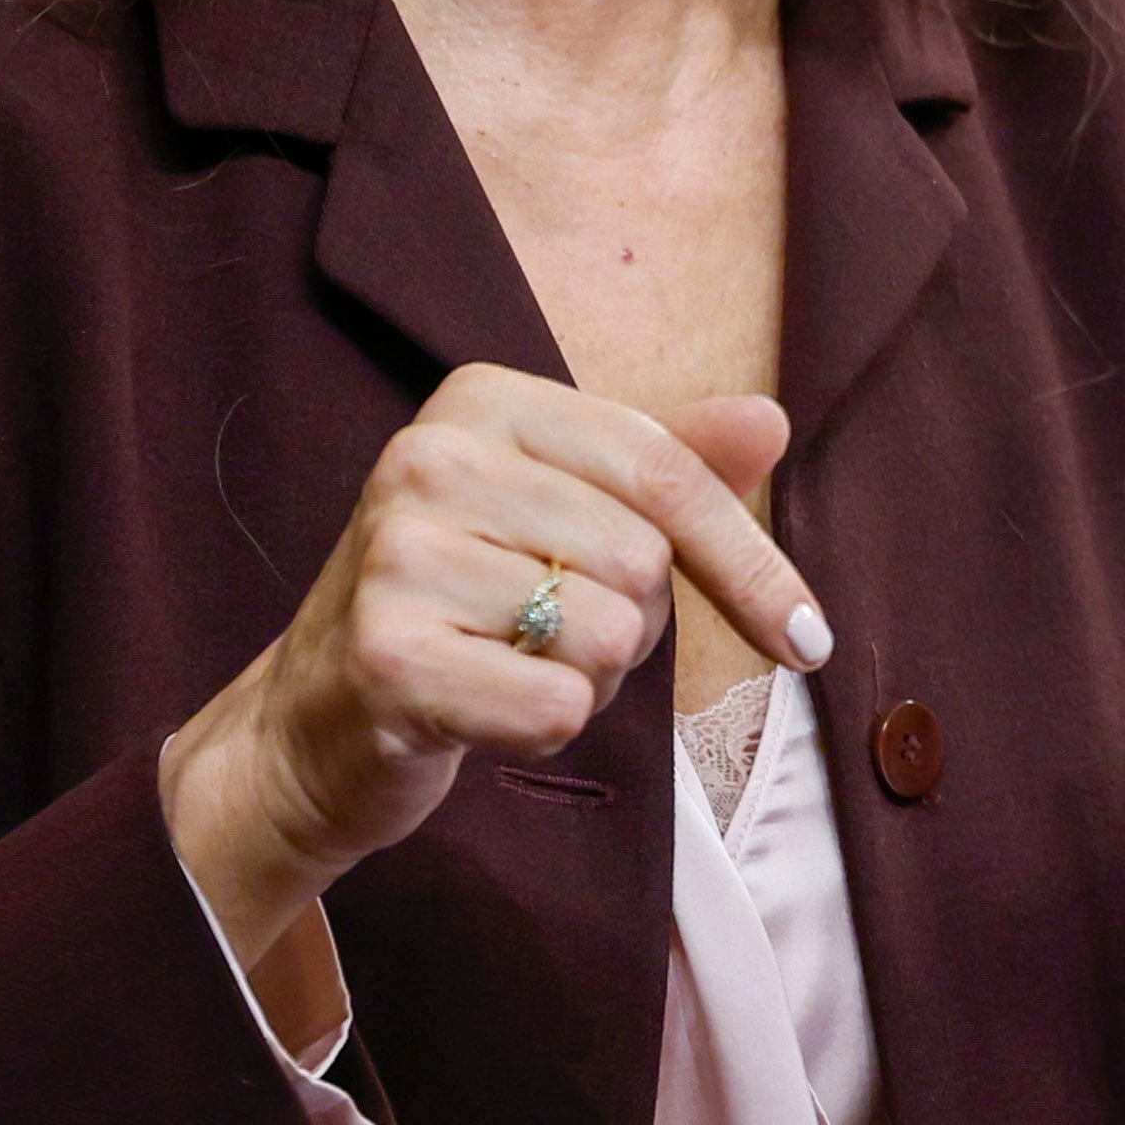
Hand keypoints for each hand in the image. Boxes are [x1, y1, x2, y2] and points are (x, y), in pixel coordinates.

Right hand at [161, 365, 826, 973]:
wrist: (317, 719)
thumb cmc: (470, 604)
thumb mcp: (567, 512)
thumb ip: (671, 466)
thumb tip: (771, 420)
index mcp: (482, 399)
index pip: (668, 473)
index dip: (748, 564)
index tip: (807, 638)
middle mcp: (428, 458)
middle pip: (642, 561)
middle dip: (630, 621)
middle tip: (548, 629)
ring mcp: (396, 556)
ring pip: (607, 637)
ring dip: (586, 677)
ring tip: (507, 661)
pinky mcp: (387, 656)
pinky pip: (557, 706)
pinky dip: (544, 726)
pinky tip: (481, 708)